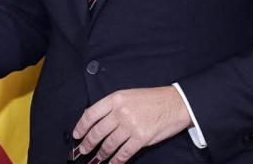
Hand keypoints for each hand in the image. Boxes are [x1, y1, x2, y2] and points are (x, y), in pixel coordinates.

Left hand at [72, 86, 191, 163]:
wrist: (175, 103)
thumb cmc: (151, 99)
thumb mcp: (127, 95)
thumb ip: (111, 106)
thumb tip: (93, 118)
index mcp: (115, 99)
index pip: (91, 115)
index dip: (81, 127)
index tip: (77, 135)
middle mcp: (120, 112)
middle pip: (97, 131)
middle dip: (88, 144)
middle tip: (83, 150)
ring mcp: (131, 126)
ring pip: (109, 144)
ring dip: (101, 154)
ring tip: (96, 159)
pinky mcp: (141, 138)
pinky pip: (124, 153)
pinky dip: (116, 160)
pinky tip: (112, 163)